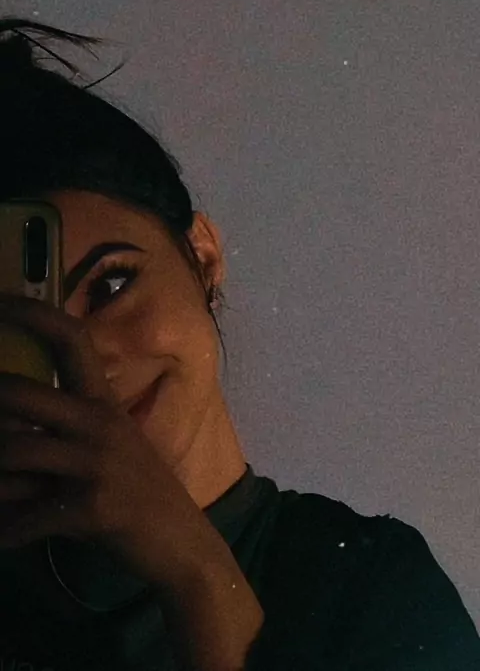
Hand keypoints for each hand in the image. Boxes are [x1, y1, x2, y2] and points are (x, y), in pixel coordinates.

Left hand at [0, 293, 220, 588]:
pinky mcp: (89, 510)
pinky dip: (5, 531)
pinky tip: (1, 536)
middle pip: (21, 394)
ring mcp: (95, 466)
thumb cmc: (136, 486)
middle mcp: (99, 424)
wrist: (179, 540)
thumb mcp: (111, 443)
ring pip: (11, 455)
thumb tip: (11, 414)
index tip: (0, 301)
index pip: (72, 339)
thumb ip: (69, 424)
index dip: (34, 315)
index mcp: (104, 401)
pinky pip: (23, 518)